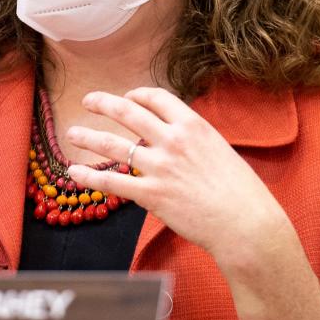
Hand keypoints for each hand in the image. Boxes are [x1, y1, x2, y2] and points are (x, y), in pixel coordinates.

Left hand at [65, 88, 291, 266]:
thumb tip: (173, 138)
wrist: (247, 224)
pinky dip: (89, 176)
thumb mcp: (219, 150)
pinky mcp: (151, 194)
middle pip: (128, 112)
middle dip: (103, 103)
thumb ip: (193, 141)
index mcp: (193, 125)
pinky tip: (74, 172)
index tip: (127, 96)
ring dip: (88, 136)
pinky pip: (111, 182)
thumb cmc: (240, 191)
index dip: (137, 95)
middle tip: (88, 100)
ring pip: (113, 144)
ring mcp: (159, 167)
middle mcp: (172, 140)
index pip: (156, 98)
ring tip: (72, 133)